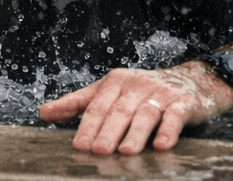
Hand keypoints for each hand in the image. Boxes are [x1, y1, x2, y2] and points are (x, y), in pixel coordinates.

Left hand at [39, 63, 229, 154]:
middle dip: (107, 132)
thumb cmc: (140, 89)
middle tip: (97, 152)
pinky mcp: (183, 104)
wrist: (189, 80)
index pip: (96, 107)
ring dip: (134, 134)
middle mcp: (136, 85)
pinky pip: (174, 117)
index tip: (78, 146)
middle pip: (118, 112)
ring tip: (124, 152)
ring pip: (144, 115)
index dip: (86, 126)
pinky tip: (161, 146)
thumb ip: (77, 103)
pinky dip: (168, 131)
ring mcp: (160, 93)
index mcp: (114, 82)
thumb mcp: (107, 91)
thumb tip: (43, 113)